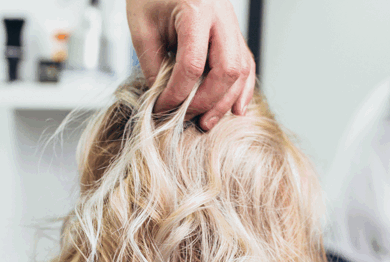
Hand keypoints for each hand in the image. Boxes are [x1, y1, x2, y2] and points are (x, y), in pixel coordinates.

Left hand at [127, 0, 255, 129]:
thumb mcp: (142, 27)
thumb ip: (152, 65)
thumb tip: (165, 100)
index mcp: (196, 10)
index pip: (192, 64)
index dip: (177, 93)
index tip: (162, 107)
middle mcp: (221, 17)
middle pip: (226, 71)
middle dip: (207, 101)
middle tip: (186, 118)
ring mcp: (232, 25)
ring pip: (241, 71)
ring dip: (225, 101)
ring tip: (206, 122)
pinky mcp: (235, 34)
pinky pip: (247, 65)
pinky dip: (242, 90)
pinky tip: (234, 110)